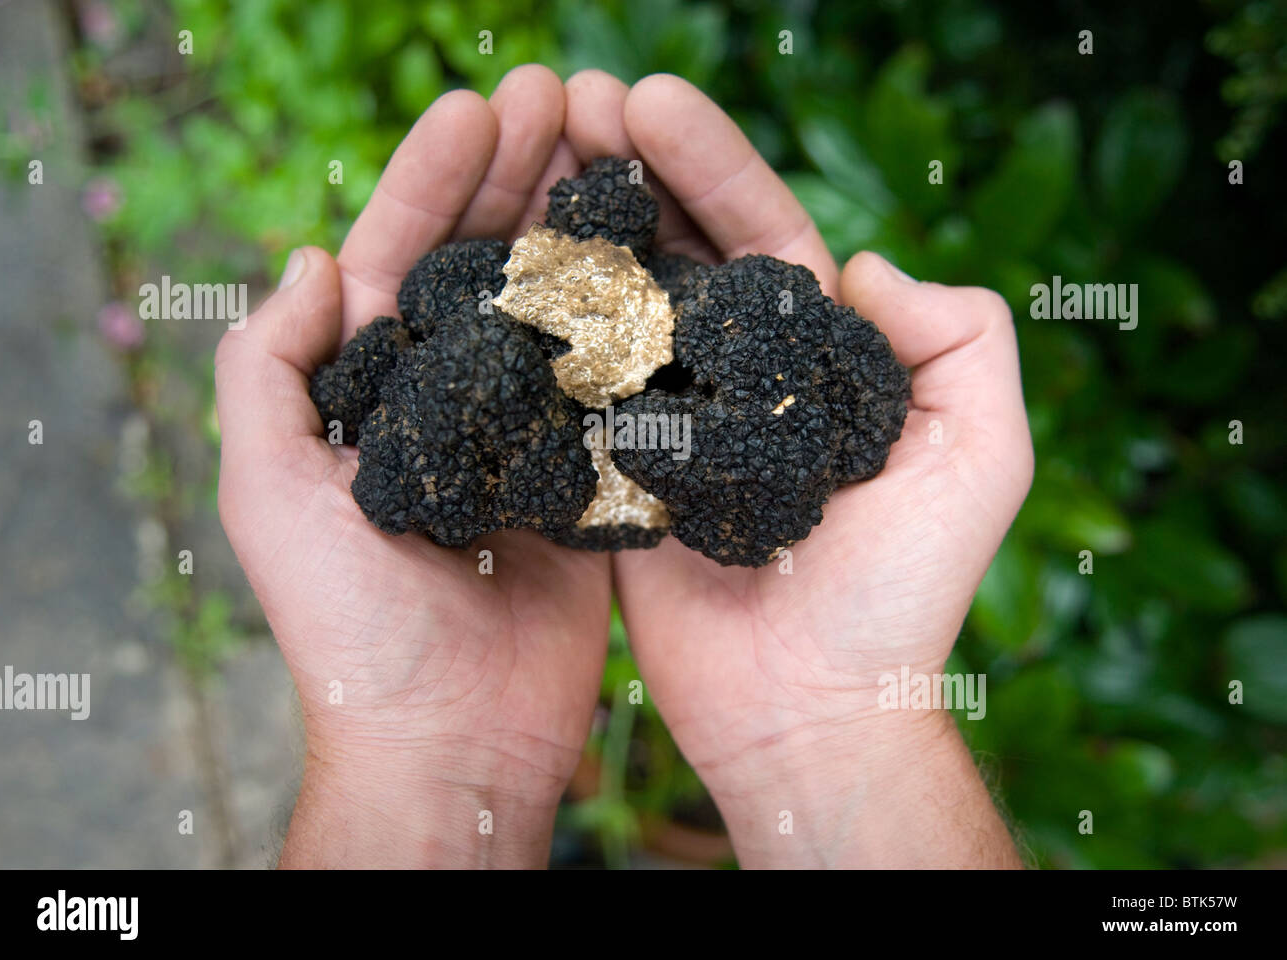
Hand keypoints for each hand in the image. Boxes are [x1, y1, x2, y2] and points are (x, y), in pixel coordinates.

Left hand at [215, 66, 610, 867]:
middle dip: (519, 175)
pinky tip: (665, 250)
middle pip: (485, 263)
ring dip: (581, 222)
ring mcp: (526, 432)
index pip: (398, 256)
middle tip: (565, 93)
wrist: (453, 738)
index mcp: (370, 393)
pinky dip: (636, 312)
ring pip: (556, 303)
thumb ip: (268, 373)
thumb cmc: (350, 628)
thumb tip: (311, 259)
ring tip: (616, 142)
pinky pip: (614, 377)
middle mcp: (450, 400)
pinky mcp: (590, 473)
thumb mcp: (270, 493)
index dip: (434, 178)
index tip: (479, 103)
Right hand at [565, 72, 1033, 866]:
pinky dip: (538, 323)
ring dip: (572, 225)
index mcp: (817, 358)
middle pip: (677, 249)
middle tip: (567, 100)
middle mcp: (738, 378)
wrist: (810, 708)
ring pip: (616, 302)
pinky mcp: (611, 474)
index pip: (760, 232)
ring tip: (522, 151)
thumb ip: (960, 341)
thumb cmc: (902, 594)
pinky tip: (497, 260)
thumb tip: (866, 262)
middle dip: (625, 169)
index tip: (646, 97)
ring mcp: (668, 423)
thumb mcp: (979, 455)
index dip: (707, 161)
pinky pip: (571, 386)